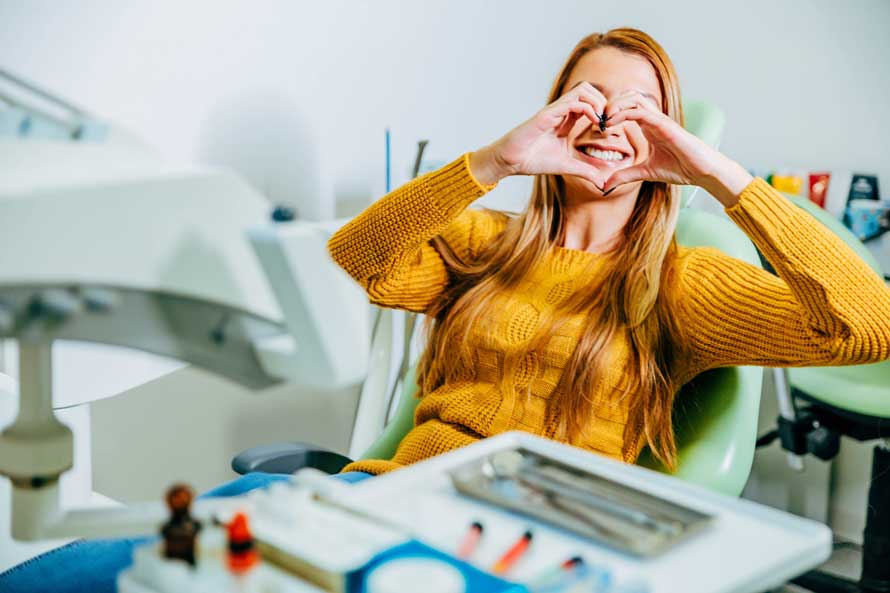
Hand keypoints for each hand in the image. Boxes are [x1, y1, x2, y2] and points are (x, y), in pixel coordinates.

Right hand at [470, 82, 607, 185]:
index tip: (609, 129)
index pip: (590, 102)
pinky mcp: (548, 114)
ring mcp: (555, 110)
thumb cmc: (533, 160)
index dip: (604, 111)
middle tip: (608, 122)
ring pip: (583, 89)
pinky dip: (588, 108)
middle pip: (589, 89)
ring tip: (602, 121)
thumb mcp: (567, 166)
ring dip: (598, 102)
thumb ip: (585, 171)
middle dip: (604, 102)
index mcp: (567, 119)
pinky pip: (572, 102)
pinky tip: (594, 123)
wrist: (511, 161)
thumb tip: (603, 184)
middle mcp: (562, 111)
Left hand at [601, 91, 751, 204]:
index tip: (597, 127)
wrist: (701, 171)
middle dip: (610, 105)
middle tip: (597, 121)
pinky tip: (611, 124)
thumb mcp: (645, 173)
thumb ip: (626, 175)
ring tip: (603, 121)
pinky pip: (640, 111)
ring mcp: (659, 119)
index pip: (626, 108)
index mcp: (648, 126)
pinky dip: (623, 114)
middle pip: (628, 97)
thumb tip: (605, 185)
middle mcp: (653, 119)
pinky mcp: (664, 124)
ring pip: (633, 98)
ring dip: (615, 106)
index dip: (610, 114)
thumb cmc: (680, 168)